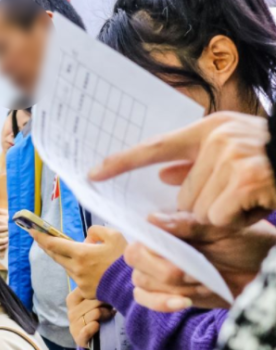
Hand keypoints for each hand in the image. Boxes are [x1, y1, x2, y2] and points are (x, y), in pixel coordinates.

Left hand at [28, 226, 125, 298]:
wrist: (133, 285)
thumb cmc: (124, 259)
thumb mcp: (114, 236)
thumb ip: (96, 231)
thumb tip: (86, 238)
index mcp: (81, 253)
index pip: (54, 244)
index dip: (41, 237)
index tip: (31, 230)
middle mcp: (76, 268)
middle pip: (55, 255)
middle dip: (46, 245)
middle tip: (40, 237)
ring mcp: (79, 281)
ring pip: (66, 266)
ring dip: (67, 258)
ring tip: (79, 252)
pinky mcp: (84, 290)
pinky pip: (76, 277)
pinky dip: (79, 269)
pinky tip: (92, 268)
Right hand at [67, 289, 113, 347]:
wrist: (94, 338)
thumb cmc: (97, 315)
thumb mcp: (95, 300)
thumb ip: (97, 292)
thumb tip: (108, 283)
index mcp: (72, 299)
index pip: (88, 290)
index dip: (102, 292)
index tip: (107, 296)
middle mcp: (71, 311)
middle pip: (95, 301)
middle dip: (106, 304)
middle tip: (110, 308)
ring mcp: (73, 325)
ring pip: (96, 313)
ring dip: (105, 315)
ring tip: (107, 317)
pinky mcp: (78, 337)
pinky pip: (88, 329)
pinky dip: (94, 327)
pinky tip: (98, 326)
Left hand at [90, 112, 275, 228]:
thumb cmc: (272, 162)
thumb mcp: (234, 153)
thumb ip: (197, 163)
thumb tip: (163, 175)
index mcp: (210, 127)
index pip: (155, 146)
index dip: (122, 162)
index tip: (92, 174)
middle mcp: (219, 137)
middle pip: (182, 196)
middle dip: (204, 208)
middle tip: (236, 198)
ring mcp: (234, 156)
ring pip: (200, 210)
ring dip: (222, 216)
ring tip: (249, 200)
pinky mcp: (248, 179)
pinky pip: (219, 217)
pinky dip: (235, 221)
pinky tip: (256, 206)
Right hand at [121, 213, 275, 310]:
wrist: (261, 273)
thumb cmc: (246, 244)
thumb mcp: (222, 230)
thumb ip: (187, 223)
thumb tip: (151, 219)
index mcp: (169, 225)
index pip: (141, 232)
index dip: (155, 247)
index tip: (179, 254)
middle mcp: (158, 246)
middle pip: (135, 257)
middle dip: (163, 269)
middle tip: (190, 273)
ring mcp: (157, 270)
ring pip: (141, 279)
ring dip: (171, 286)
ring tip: (200, 284)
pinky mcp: (163, 292)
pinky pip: (143, 298)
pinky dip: (160, 303)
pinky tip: (182, 303)